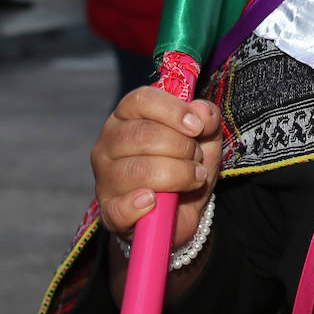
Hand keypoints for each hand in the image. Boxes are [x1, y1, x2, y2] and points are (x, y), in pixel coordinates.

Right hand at [91, 86, 221, 248]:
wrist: (180, 213)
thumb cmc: (186, 167)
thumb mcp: (206, 140)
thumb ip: (208, 121)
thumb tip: (202, 111)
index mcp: (127, 118)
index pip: (140, 100)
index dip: (172, 111)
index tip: (197, 127)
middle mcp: (108, 144)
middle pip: (142, 136)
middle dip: (182, 148)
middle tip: (197, 159)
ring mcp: (105, 178)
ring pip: (140, 170)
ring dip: (178, 175)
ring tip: (193, 179)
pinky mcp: (109, 211)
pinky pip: (121, 208)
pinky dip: (142, 205)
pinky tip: (156, 201)